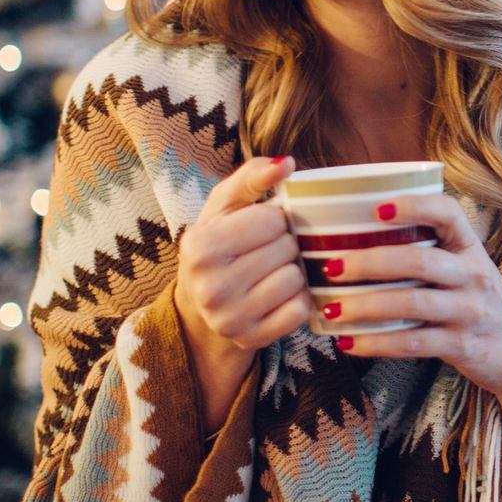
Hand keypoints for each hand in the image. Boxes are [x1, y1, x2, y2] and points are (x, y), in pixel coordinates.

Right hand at [175, 155, 307, 365]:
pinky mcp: (251, 338)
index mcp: (201, 246)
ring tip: (272, 272)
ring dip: (293, 272)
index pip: (271, 220)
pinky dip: (297, 300)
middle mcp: (211, 286)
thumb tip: (287, 163)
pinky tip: (278, 296)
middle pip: (286, 249)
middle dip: (285, 244)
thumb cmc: (221, 243)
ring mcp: (230, 318)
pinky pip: (300, 310)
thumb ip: (253, 176)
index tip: (263, 227)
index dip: (275, 219)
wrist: (201, 305)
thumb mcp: (225, 205)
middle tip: (268, 252)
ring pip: (296, 279)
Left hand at [317, 195, 501, 406]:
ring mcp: (471, 311)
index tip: (376, 208)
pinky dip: (376, 343)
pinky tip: (349, 343)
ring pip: (412, 303)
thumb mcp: (464, 269)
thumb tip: (355, 238)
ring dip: (366, 305)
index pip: (448, 212)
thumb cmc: (477, 302)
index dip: (413, 205)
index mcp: (470, 248)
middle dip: (370, 262)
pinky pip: (413, 342)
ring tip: (331, 308)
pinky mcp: (464, 346)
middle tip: (331, 266)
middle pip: (419, 260)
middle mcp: (475, 275)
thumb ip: (426, 252)